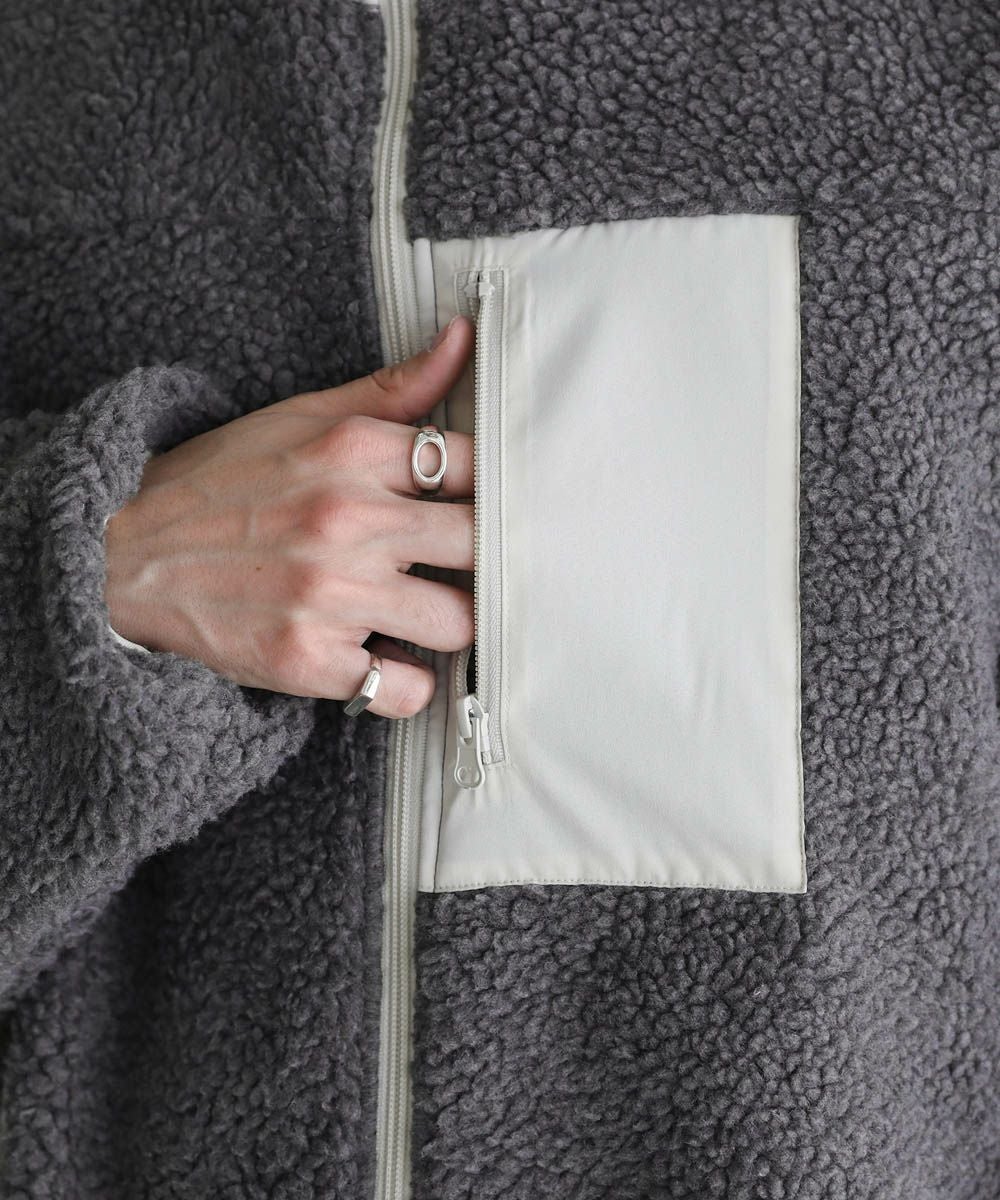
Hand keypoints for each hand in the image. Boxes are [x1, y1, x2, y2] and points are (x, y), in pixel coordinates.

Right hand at [103, 316, 475, 717]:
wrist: (123, 554)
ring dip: (447, 625)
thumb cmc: (221, 483)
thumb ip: (392, 389)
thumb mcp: (302, 417)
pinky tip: (382, 660)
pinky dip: (403, 683)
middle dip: (477, 561)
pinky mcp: (308, 659)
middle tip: (457, 569)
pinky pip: (405, 688)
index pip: (477, 467)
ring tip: (417, 615)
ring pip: (457, 623)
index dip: (490, 492)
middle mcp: (349, 520)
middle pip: (481, 546)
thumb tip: (462, 338)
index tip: (480, 509)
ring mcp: (330, 594)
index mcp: (355, 451)